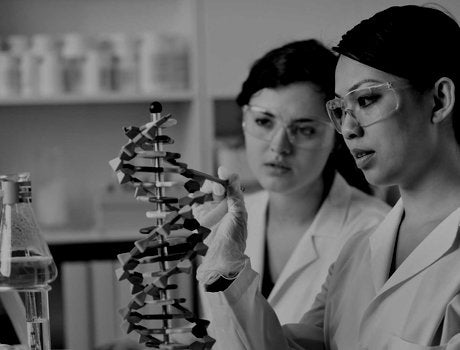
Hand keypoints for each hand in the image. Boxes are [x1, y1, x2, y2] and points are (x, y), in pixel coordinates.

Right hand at [194, 167, 247, 284]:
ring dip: (203, 190)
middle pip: (215, 186)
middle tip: (217, 188)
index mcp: (235, 204)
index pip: (230, 184)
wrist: (221, 261)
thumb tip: (231, 174)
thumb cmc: (234, 240)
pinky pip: (194, 205)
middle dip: (215, 184)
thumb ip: (234, 194)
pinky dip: (192, 199)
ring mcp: (209, 212)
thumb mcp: (238, 215)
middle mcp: (222, 206)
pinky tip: (193, 198)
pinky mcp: (198, 219)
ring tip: (205, 194)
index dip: (226, 176)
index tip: (222, 171)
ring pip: (203, 193)